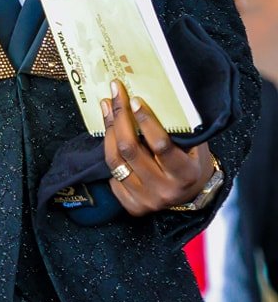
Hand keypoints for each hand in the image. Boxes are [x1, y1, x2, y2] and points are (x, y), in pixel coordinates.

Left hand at [102, 79, 213, 215]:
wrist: (192, 195)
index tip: (134, 100)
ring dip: (108, 130)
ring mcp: (146, 200)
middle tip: (114, 94)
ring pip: (115, 161)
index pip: (160, 145)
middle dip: (119, 118)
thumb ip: (180, 128)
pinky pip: (112, 175)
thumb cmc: (193, 162)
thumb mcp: (195, 145)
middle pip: (130, 150)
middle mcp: (163, 190)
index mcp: (184, 174)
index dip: (146, 121)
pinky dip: (110, 152)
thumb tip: (157, 95)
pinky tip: (110, 134)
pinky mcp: (132, 206)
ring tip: (106, 107)